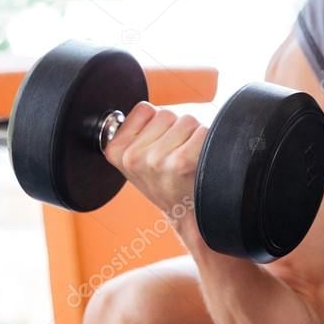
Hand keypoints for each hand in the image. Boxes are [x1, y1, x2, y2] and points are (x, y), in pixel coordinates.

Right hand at [103, 101, 207, 220]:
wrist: (188, 215)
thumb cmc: (168, 183)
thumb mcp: (138, 159)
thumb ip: (137, 131)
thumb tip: (145, 108)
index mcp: (116, 152)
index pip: (144, 109)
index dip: (158, 124)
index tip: (159, 147)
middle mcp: (132, 157)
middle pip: (166, 113)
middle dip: (177, 129)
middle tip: (177, 156)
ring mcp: (155, 160)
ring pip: (186, 120)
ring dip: (193, 135)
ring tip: (188, 160)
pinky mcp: (181, 163)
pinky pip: (202, 131)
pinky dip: (207, 142)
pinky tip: (199, 162)